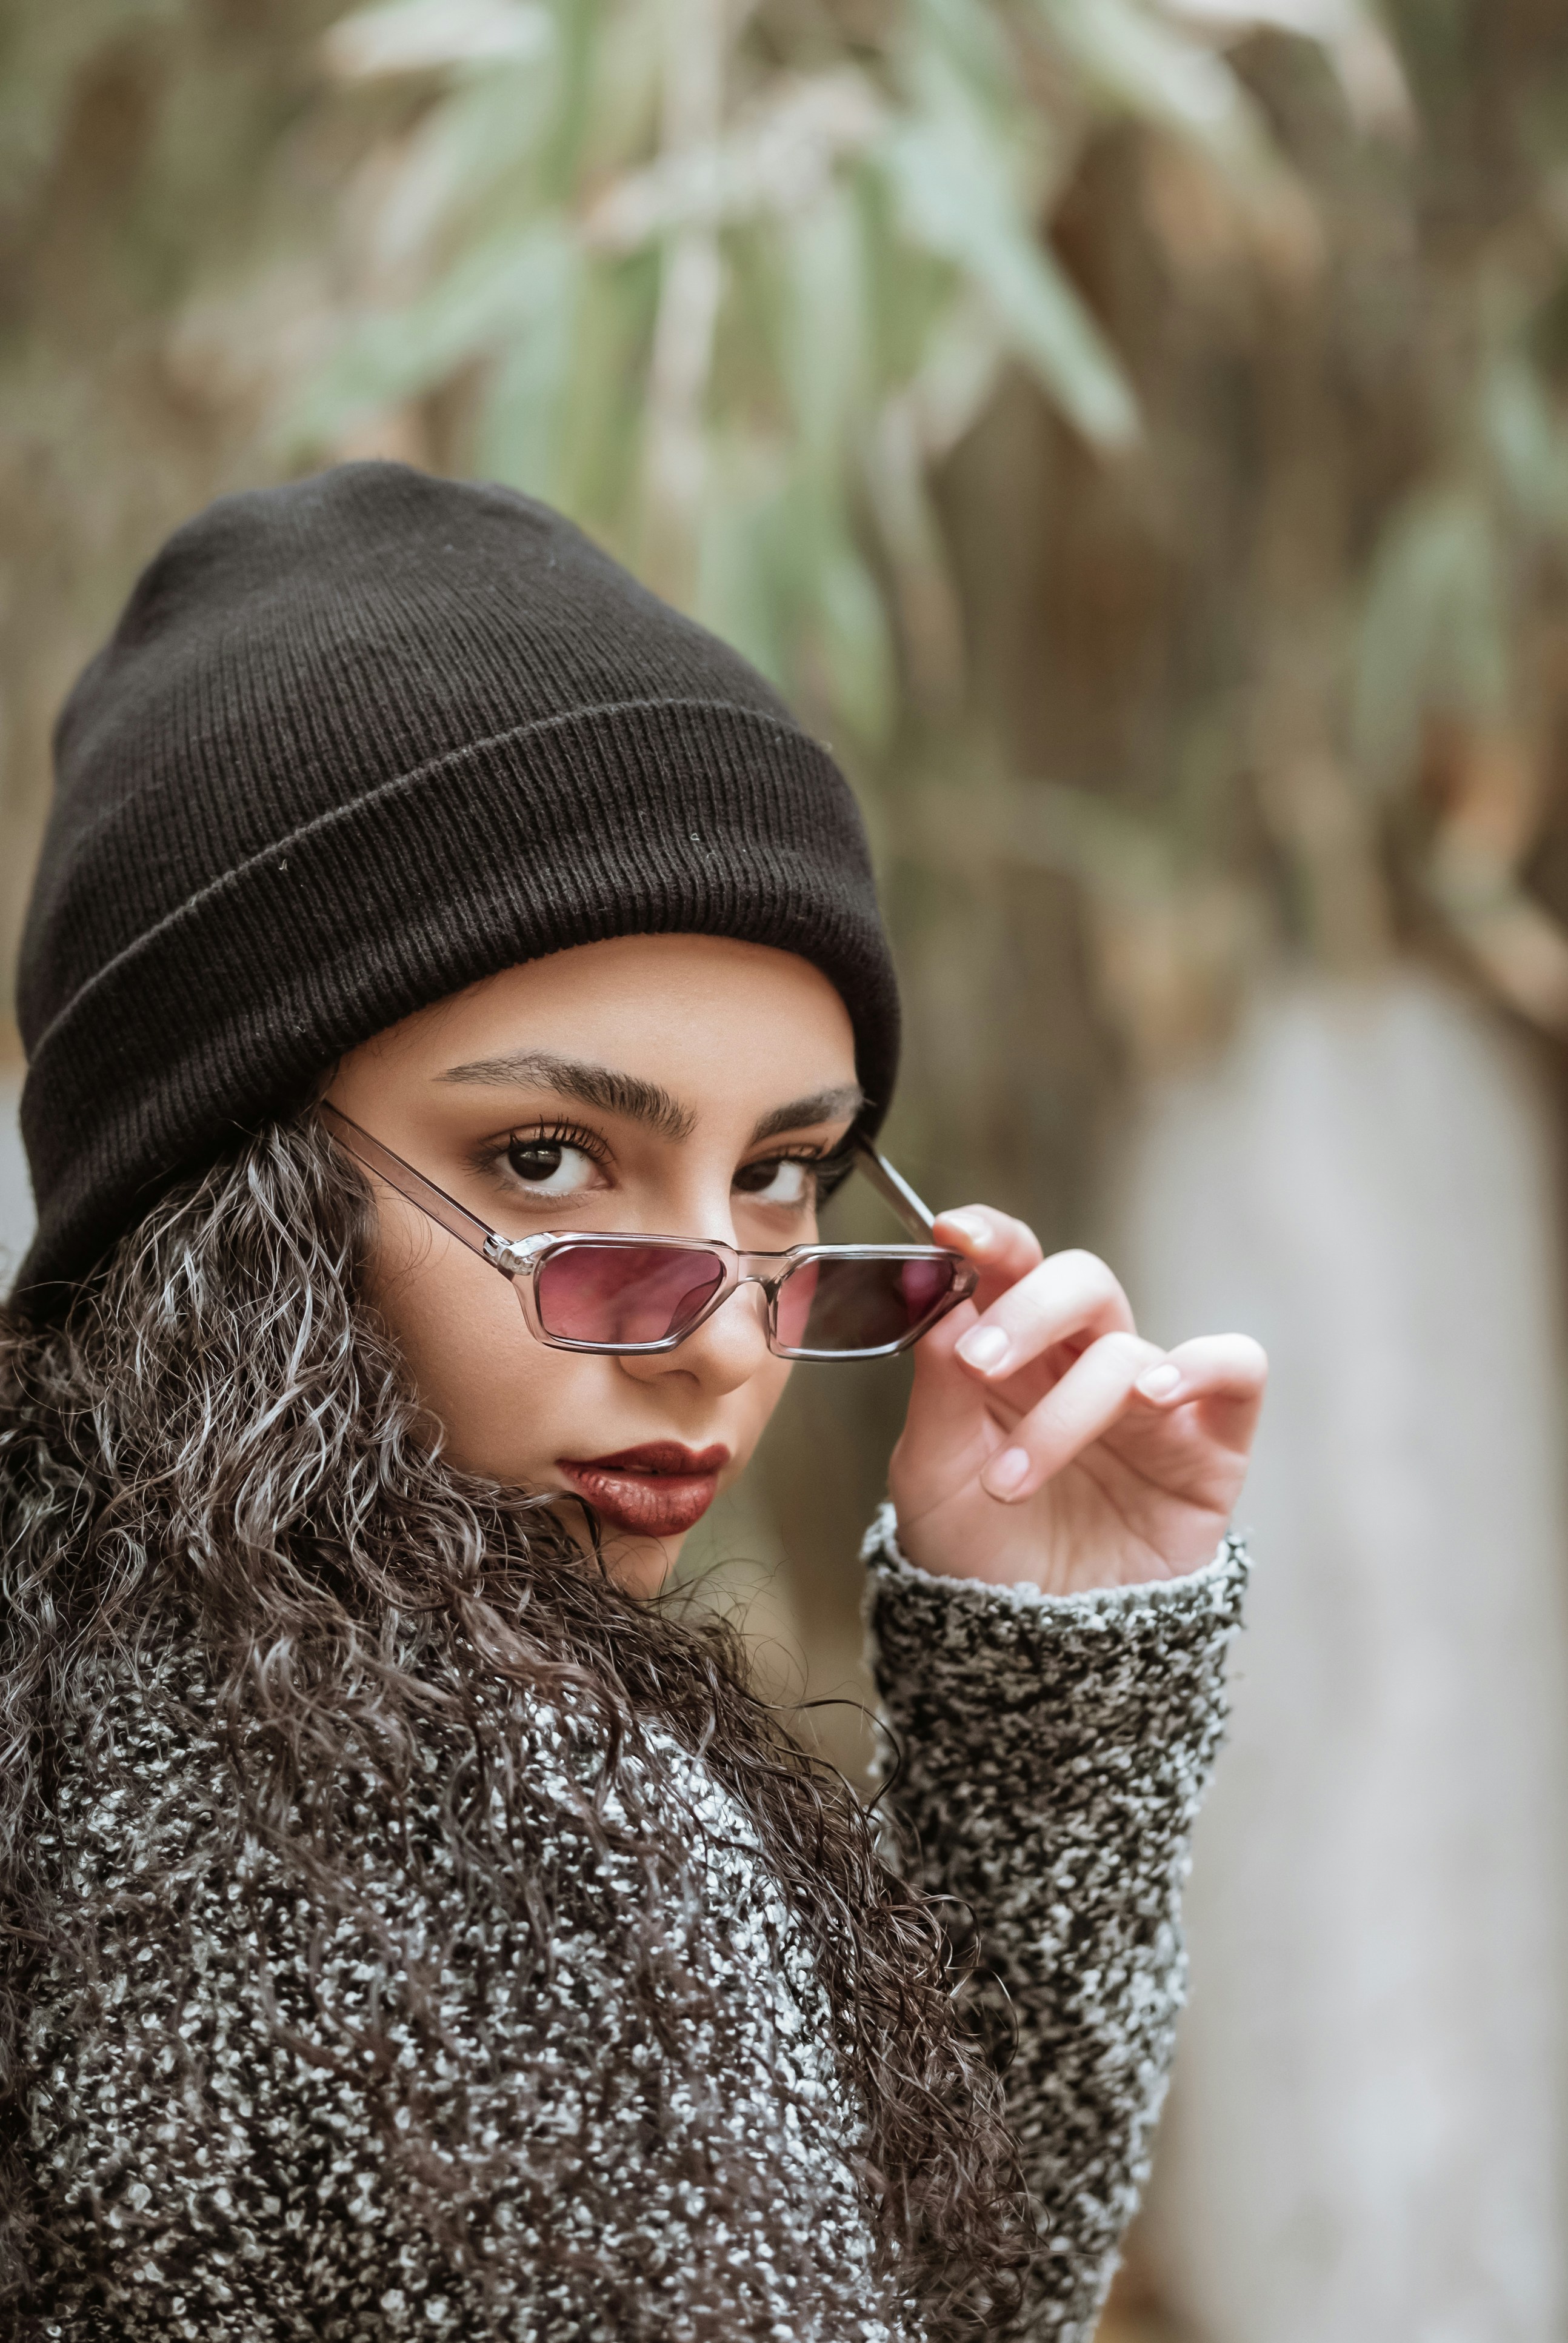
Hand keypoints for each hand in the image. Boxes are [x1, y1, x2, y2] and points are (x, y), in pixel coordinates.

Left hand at [887, 1207, 1265, 1594]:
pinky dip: (1203, 1364)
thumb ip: (937, 1387)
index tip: (951, 1233)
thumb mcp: (932, 1473)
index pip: (1011, 1266)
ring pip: (1127, 1351)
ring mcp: (1150, 1400)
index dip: (991, 1237)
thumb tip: (942, 1299)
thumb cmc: (978, 1556)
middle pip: (1080, 1282)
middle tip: (979, 1366)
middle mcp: (1082, 1363)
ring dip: (1065, 1410)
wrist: (1031, 1655)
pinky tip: (1156, 1393)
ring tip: (1013, 1480)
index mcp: (1011, 1354)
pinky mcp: (1209, 1443)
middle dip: (1027, 1310)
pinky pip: (1236, 1366)